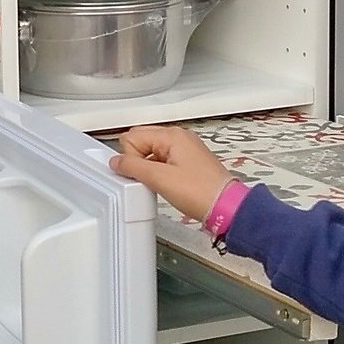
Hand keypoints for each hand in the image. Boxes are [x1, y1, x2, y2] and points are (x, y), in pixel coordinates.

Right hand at [111, 125, 233, 224]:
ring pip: (151, 152)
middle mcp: (179, 137)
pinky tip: (167, 186)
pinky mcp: (188, 163)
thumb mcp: (160, 179)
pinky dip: (159, 173)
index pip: (132, 136)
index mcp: (172, 135)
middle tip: (151, 179)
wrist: (226, 207)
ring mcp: (185, 149)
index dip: (131, 158)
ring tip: (162, 185)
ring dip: (149, 168)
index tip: (142, 174)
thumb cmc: (201, 192)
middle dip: (138, 161)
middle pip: (141, 141)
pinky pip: (163, 161)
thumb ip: (133, 166)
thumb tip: (116, 161)